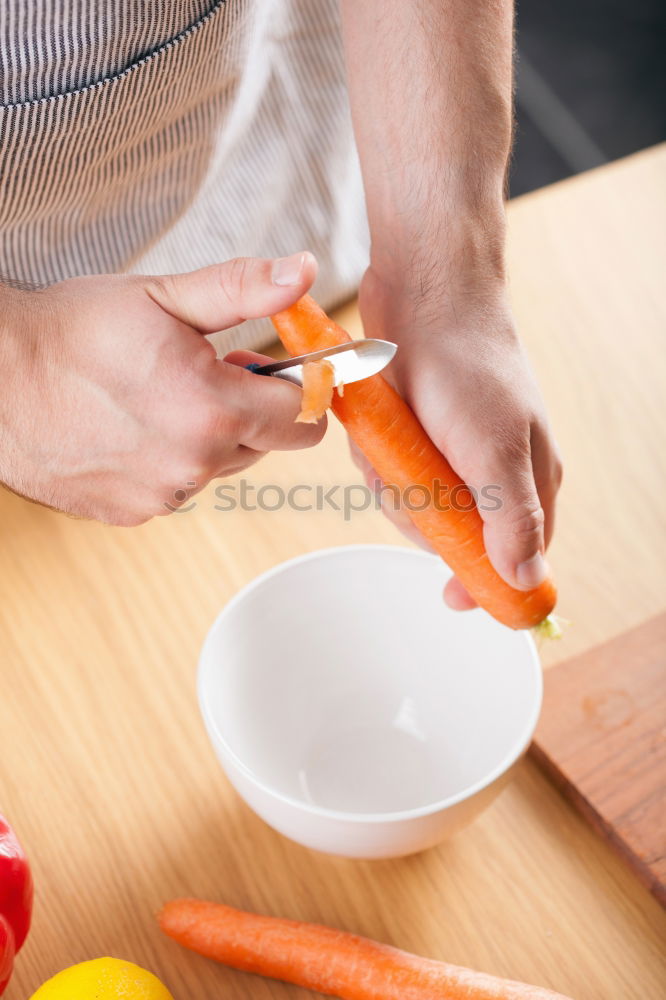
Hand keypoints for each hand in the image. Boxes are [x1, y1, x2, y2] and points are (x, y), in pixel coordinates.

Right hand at [0, 252, 322, 524]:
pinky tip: (131, 429)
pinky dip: (169, 461)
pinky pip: (178, 487)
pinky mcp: (133, 512)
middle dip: (250, 410)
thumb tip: (306, 274)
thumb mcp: (164, 298)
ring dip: (208, 437)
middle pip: (265, 444)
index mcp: (215, 410)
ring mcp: (163, 495)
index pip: (305, 417)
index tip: (277, 368)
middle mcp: (195, 464)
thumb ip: (244, 289)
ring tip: (157, 397)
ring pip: (220, 467)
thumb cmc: (72, 332)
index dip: (299, 387)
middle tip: (202, 371)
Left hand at [354, 266, 562, 609]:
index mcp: (528, 479)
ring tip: (393, 438)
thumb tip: (527, 580)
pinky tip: (378, 426)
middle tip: (411, 477)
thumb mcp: (495, 450)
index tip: (453, 597)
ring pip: (412, 503)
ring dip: (392, 479)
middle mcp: (492, 470)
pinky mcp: (415, 433)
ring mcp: (451, 452)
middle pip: (452, 535)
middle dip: (420, 513)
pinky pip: (387, 469)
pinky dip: (375, 455)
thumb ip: (512, 519)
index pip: (520, 556)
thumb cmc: (469, 366)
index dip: (489, 581)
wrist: (423, 293)